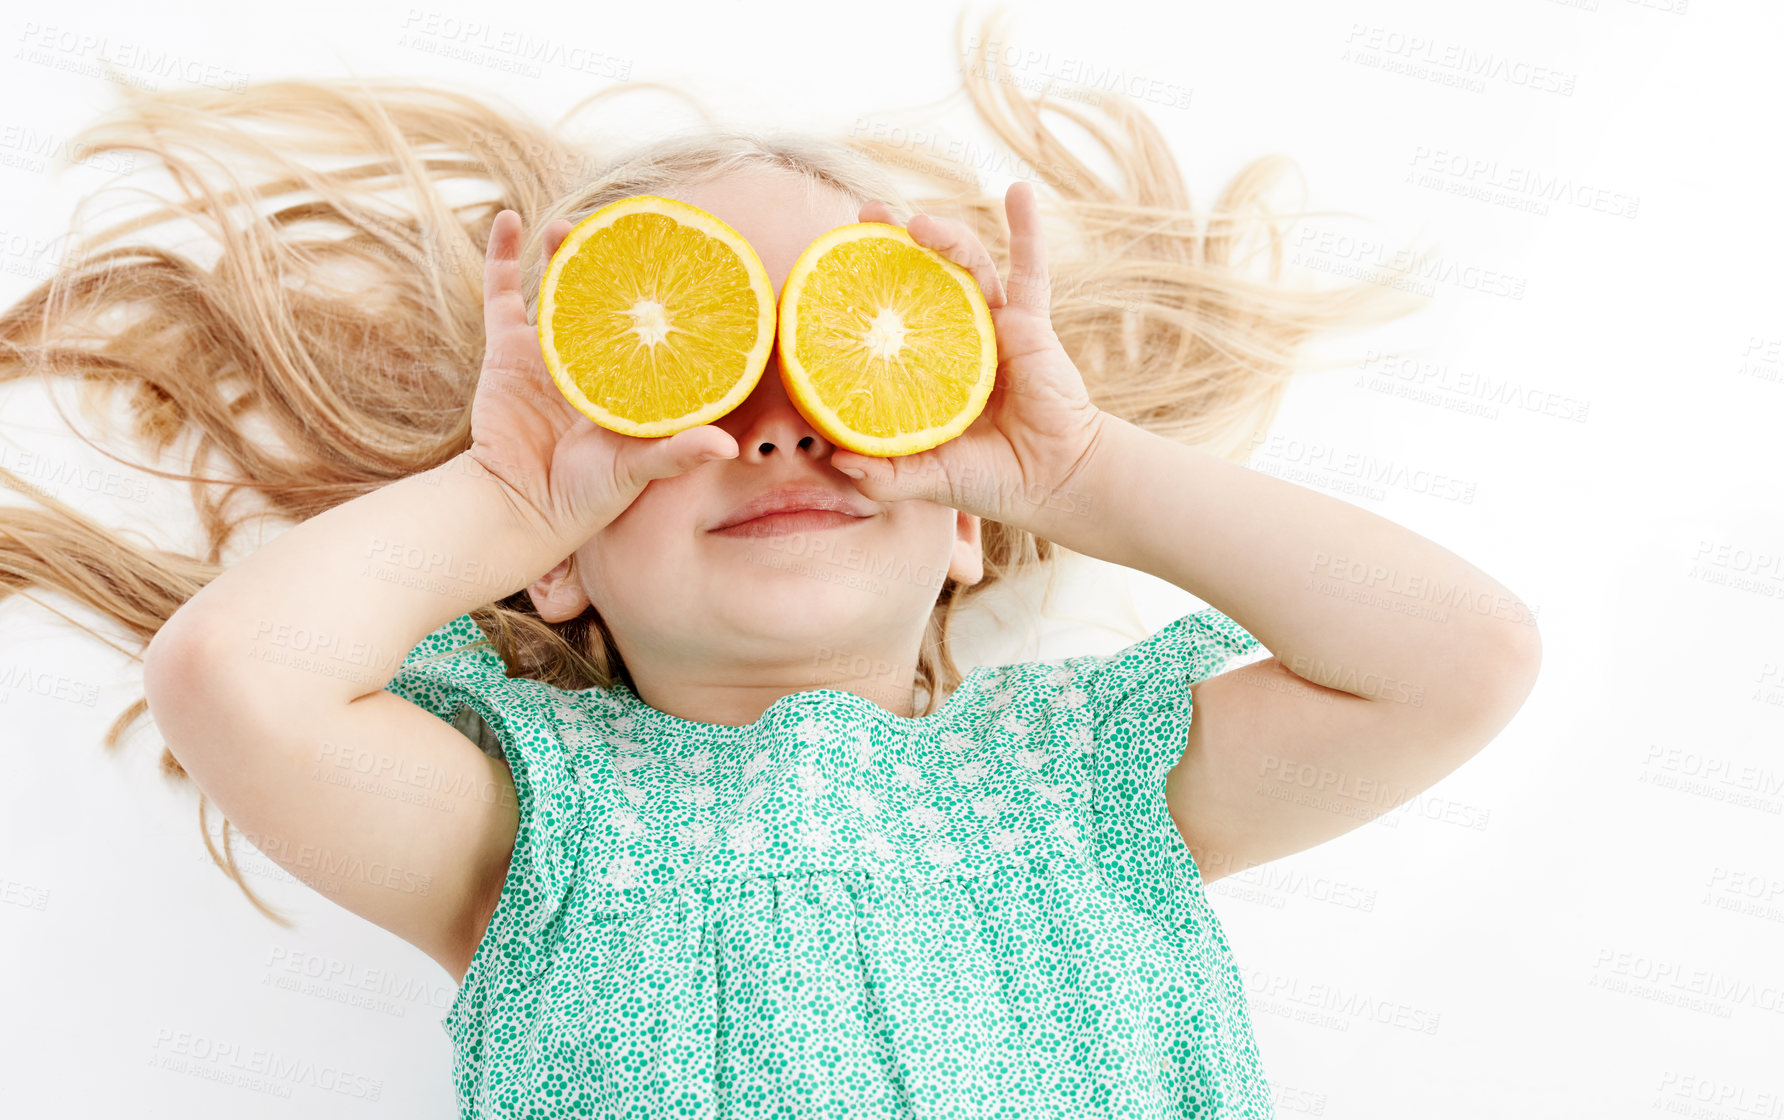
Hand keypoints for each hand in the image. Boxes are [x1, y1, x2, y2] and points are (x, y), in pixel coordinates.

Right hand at [466, 209, 737, 542]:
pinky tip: (511, 220)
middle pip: (610, 301)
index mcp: (632, 384)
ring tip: (576, 223)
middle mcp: (595, 364)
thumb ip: (679, 453)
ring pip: (561, 289)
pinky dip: (504, 256)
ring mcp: (549, 354)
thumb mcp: (638, 471)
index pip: (659, 330)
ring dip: (567, 253)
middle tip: (630, 231)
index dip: (673, 298)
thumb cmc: (586, 496)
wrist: (516, 506)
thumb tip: (729, 448)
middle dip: (618, 266)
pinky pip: (502, 295)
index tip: (691, 258)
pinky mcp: (506, 351)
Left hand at [832, 182, 1108, 528]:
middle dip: (894, 241)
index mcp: (927, 369)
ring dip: (944, 235)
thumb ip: (885, 474)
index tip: (830, 265)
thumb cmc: (993, 479)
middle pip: (922, 277)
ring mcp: (994, 327)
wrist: (1055, 481)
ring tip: (917, 220)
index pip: (888, 319)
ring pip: (966, 266)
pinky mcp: (1031, 325)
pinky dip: (1026, 231)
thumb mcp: (928, 477)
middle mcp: (956, 340)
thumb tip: (836, 461)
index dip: (863, 289)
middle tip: (866, 213)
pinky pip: (1030, 272)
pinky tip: (1017, 190)